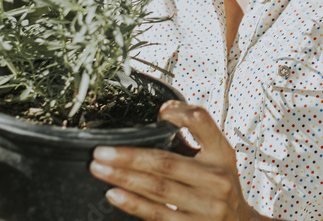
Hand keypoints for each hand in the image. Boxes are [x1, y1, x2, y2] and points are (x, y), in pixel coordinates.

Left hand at [91, 100, 254, 219]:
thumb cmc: (222, 189)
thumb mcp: (219, 159)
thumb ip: (198, 138)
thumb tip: (163, 114)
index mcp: (222, 154)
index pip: (203, 123)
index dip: (180, 113)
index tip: (159, 111)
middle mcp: (217, 179)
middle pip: (167, 162)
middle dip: (129, 156)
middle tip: (102, 151)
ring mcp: (206, 206)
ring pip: (157, 189)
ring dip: (124, 178)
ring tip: (100, 169)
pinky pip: (158, 214)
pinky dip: (133, 203)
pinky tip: (115, 194)